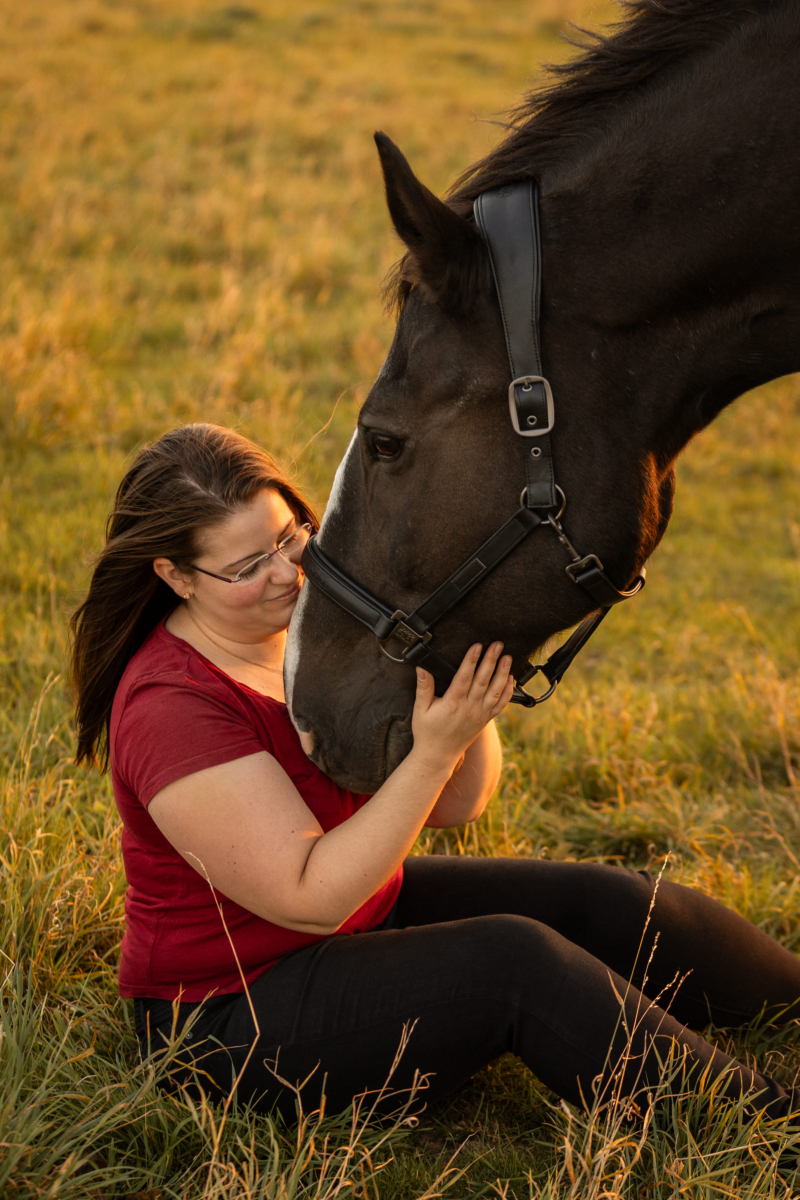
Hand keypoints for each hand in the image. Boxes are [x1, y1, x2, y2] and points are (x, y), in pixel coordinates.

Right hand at [410, 642, 513, 775]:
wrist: (438, 756)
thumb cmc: (427, 732)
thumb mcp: (421, 709)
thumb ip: (424, 687)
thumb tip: (422, 668)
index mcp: (452, 703)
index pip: (464, 677)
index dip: (471, 660)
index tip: (477, 646)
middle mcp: (469, 708)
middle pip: (483, 680)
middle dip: (491, 660)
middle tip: (497, 644)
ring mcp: (479, 715)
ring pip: (495, 691)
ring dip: (502, 673)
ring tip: (508, 657)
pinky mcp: (485, 720)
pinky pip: (500, 705)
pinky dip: (507, 691)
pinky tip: (510, 679)